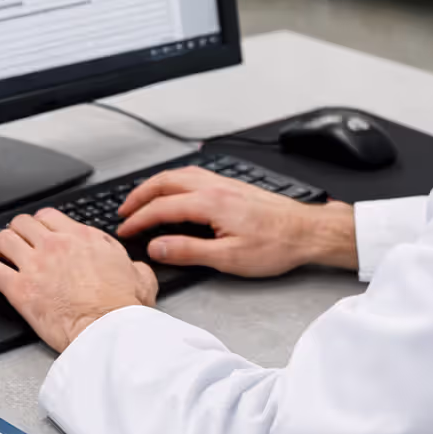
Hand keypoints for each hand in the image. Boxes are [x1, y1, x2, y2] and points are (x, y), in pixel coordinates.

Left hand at [0, 209, 158, 352]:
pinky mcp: (20, 289)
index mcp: (83, 238)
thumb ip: (135, 266)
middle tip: (15, 243)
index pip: (49, 216)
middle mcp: (57, 245)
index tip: (36, 233)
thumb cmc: (124, 309)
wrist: (109, 332)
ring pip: (4, 239)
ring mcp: (36, 265)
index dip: (38, 224)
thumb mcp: (141, 278)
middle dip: (16, 231)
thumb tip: (137, 268)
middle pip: (22, 223)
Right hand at [116, 167, 357, 277]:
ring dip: (156, 185)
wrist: (308, 231)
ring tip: (143, 199)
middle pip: (165, 182)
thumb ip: (189, 251)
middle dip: (140, 195)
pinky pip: (194, 175)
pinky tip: (176, 190)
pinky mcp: (233, 186)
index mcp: (210, 203)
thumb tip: (158, 246)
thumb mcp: (229, 258)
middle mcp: (215, 187)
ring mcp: (224, 183)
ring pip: (179, 175)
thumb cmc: (276, 245)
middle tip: (124, 211)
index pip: (161, 207)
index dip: (138, 219)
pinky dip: (174, 181)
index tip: (125, 230)